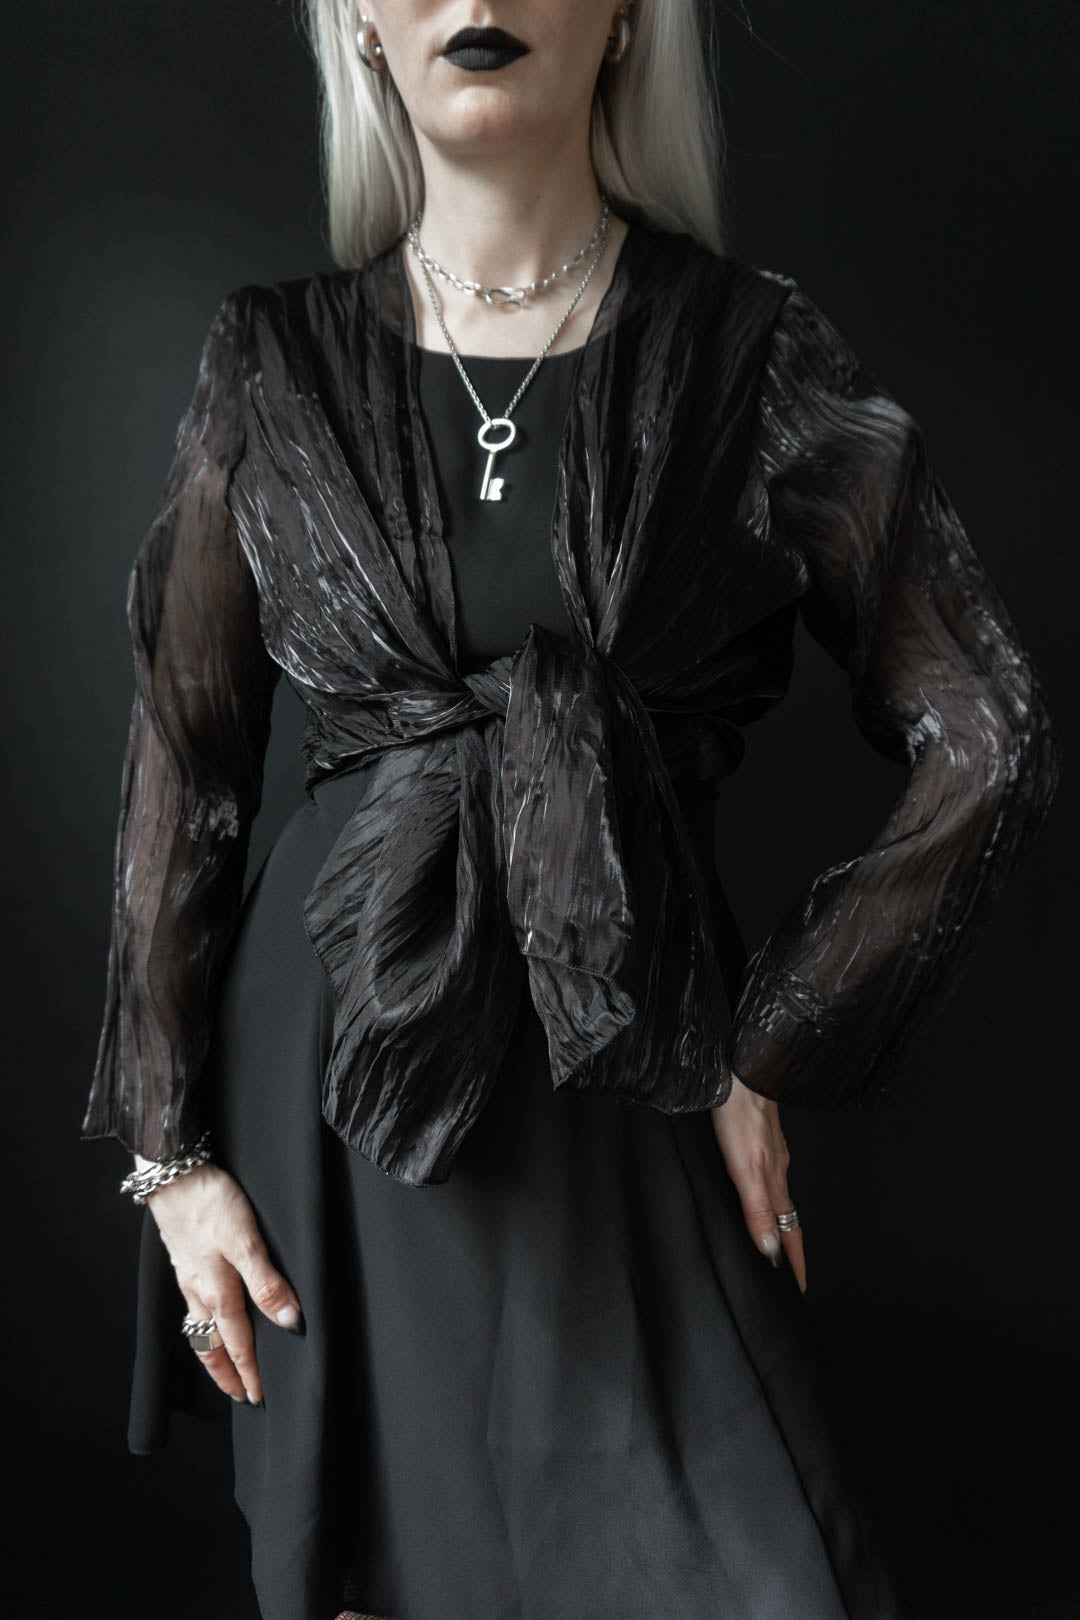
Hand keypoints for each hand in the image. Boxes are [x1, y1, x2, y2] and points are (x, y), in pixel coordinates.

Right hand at [139, 1161, 302, 1403]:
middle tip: (241, 1396)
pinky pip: (193, 1309)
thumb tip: (288, 1322)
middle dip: (226, 1374)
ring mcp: (189, 1278)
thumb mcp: (247, 1240)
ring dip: (213, 1354)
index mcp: (218, 1291)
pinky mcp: (184, 1262)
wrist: (173, 1174)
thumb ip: (266, 1282)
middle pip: (212, 1346)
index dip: (250, 1372)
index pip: (238, 1343)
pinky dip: (202, 1328)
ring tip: (224, 1369)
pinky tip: (208, 1320)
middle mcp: (200, 1291)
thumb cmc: (212, 1203)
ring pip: (200, 1329)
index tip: (259, 1397)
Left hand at [710, 1071, 806, 1293]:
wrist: (742, 1064)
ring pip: (778, 1196)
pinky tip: (754, 1191)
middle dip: (790, 1247)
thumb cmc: (739, 1112)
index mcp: (774, 1181)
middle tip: (789, 1275)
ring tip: (775, 1242)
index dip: (794, 1262)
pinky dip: (766, 1197)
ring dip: (779, 1222)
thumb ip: (756, 1209)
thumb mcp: (744, 1168)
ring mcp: (770, 1151)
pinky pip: (767, 1176)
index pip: (790, 1232)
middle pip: (787, 1217)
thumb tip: (770, 1253)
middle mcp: (776, 1169)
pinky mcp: (759, 1135)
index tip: (797, 1291)